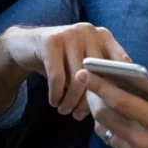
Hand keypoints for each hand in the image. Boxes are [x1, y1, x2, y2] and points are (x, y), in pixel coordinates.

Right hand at [2, 23, 130, 119]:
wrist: (26, 45)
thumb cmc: (62, 61)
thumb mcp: (83, 65)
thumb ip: (101, 76)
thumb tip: (116, 103)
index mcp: (103, 36)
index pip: (122, 62)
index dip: (121, 85)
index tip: (113, 106)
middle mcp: (89, 31)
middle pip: (98, 74)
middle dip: (89, 100)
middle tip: (79, 116)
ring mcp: (70, 34)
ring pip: (77, 78)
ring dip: (71, 101)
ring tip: (65, 111)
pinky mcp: (51, 41)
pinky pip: (57, 77)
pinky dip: (56, 95)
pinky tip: (54, 102)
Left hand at [77, 70, 147, 147]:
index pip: (121, 101)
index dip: (99, 85)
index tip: (83, 73)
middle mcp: (143, 141)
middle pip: (105, 116)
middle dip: (93, 98)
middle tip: (89, 85)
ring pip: (106, 132)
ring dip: (101, 116)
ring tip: (101, 102)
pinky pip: (115, 146)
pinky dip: (113, 133)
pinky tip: (119, 123)